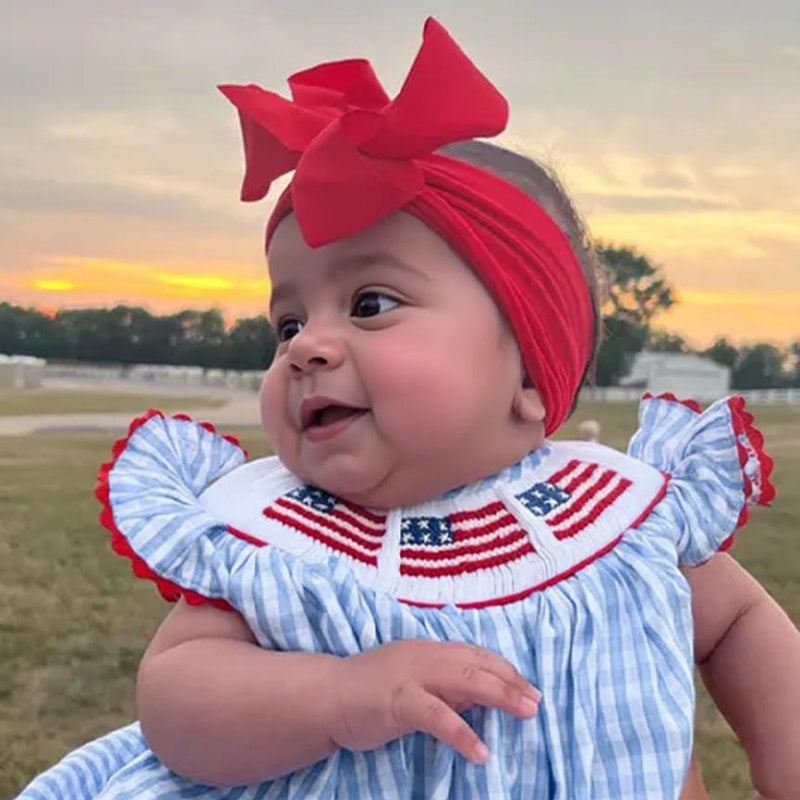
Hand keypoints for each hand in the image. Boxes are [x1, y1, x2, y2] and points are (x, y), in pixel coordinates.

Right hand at [330, 639, 540, 762]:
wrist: (327, 695)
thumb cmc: (369, 691)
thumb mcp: (413, 682)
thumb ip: (443, 687)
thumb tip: (477, 698)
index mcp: (429, 650)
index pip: (475, 654)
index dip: (504, 670)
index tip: (528, 687)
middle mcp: (425, 656)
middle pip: (477, 664)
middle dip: (511, 681)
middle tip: (536, 701)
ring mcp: (412, 676)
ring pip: (465, 680)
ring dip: (500, 695)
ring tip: (526, 713)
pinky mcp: (399, 701)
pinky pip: (437, 716)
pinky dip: (462, 733)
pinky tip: (481, 752)